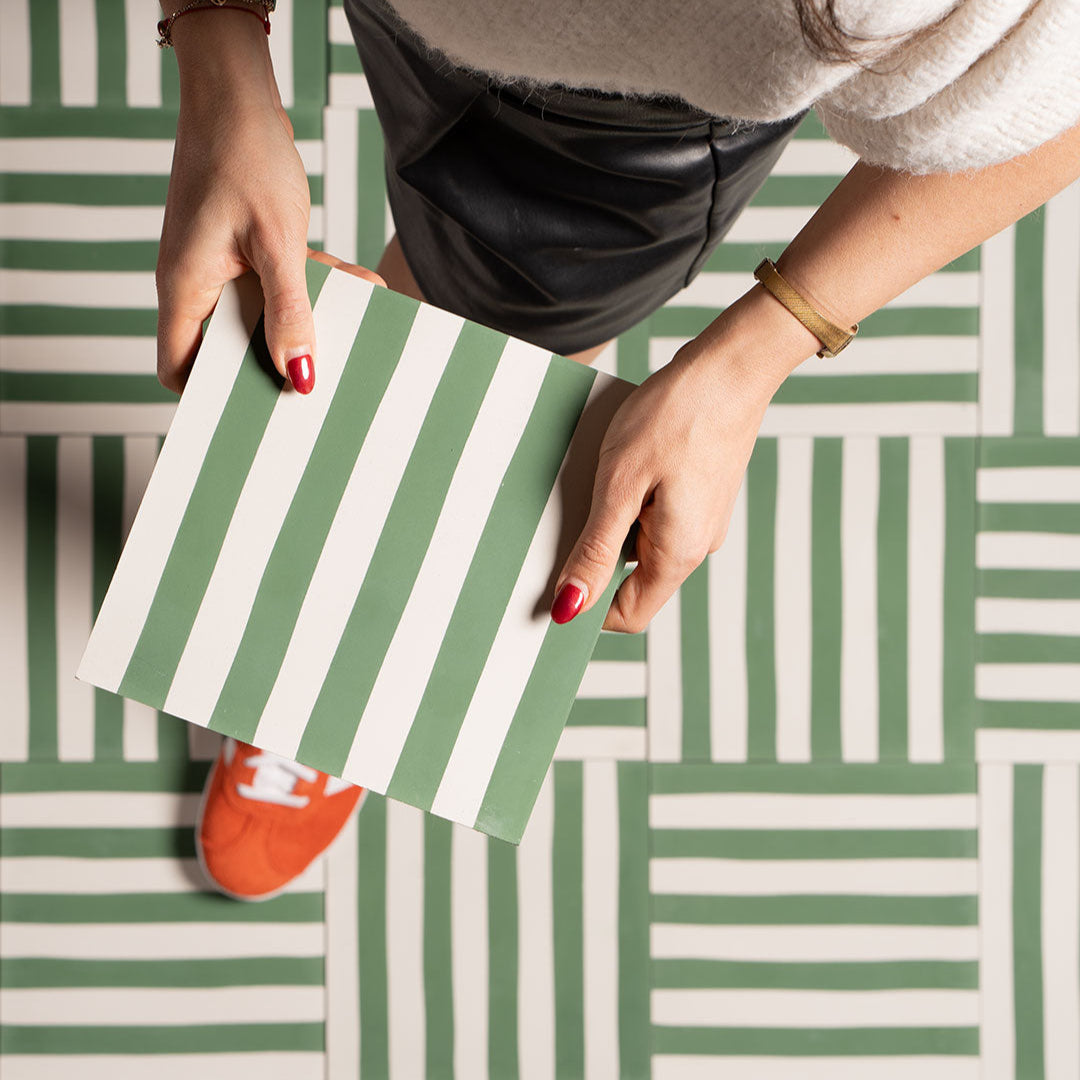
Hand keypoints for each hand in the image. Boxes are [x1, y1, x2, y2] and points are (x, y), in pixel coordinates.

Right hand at [155, 13, 382, 394]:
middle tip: (320, 380)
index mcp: (184, 289)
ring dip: (306, 319)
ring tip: (357, 329)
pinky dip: (313, 285)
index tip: (255, 408)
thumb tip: (300, 376)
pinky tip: (360, 283)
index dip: (210, 395)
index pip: (177, 367)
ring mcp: (218, 266)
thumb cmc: (245, 160)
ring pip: (262, 315)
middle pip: (227, 347)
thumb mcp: (277, 244)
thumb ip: (290, 313)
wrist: (237, 97)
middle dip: (274, 362)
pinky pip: (278, 283)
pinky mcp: (241, 250)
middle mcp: (195, 283)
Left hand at [552, 332, 777, 632]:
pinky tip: (622, 462)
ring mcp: (702, 520)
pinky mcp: (701, 495)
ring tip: (599, 475)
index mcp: (679, 554)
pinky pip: (656, 515)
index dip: (588, 608)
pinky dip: (631, 499)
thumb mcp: (620, 485)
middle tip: (567, 515)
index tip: (553, 585)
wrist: (731, 365)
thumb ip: (596, 551)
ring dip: (612, 521)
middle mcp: (697, 546)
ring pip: (643, 543)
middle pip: (634, 580)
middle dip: (596, 556)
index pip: (628, 615)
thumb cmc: (676, 416)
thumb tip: (572, 607)